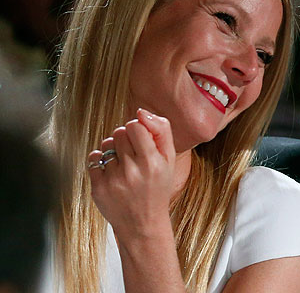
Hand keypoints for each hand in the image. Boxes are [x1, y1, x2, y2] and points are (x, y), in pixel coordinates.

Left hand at [88, 108, 176, 239]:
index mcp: (153, 162)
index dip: (137, 130)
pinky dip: (100, 162)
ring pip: (106, 144)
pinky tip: (112, 173)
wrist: (143, 224)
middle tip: (133, 156)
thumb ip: (162, 131)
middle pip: (119, 132)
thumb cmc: (158, 187)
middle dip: (126, 140)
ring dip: (113, 150)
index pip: (135, 125)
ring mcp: (114, 180)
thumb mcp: (170, 160)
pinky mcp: (98, 188)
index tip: (141, 142)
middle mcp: (133, 171)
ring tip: (123, 165)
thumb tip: (141, 112)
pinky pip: (93, 158)